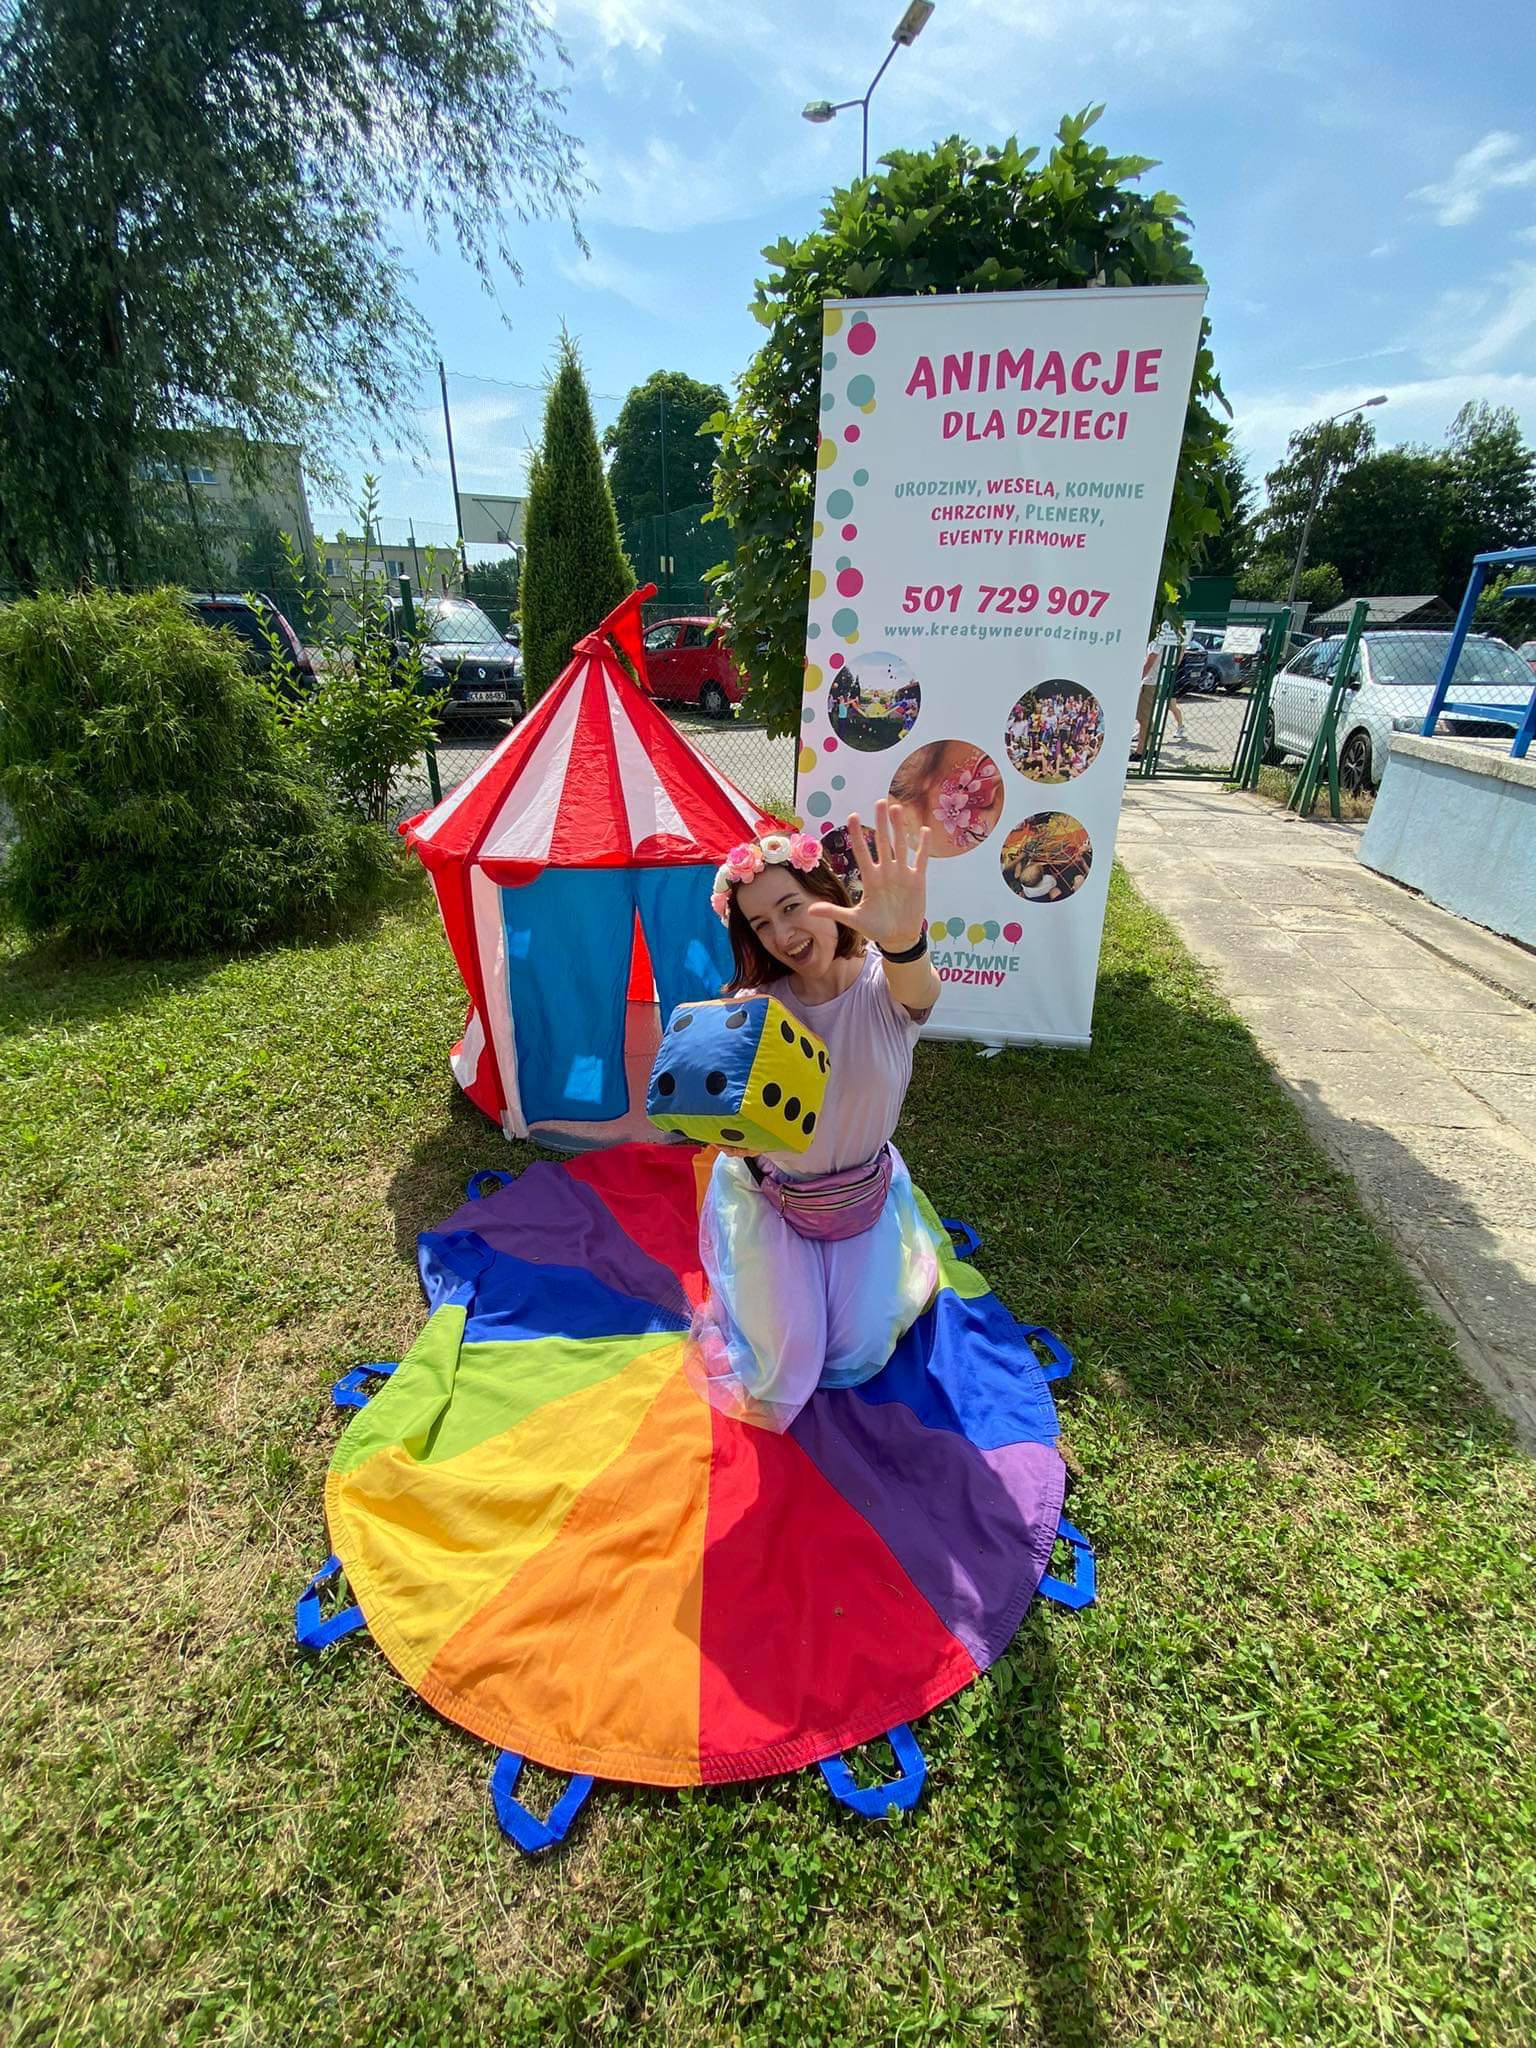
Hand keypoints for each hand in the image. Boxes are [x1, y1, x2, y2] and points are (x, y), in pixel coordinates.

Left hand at [806, 799, 929, 953]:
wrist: (898, 938)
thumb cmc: (875, 928)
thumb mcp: (854, 920)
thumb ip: (834, 912)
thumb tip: (809, 910)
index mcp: (870, 878)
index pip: (862, 852)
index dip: (857, 835)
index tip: (852, 816)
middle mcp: (885, 872)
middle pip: (883, 843)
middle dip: (881, 823)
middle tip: (880, 802)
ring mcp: (901, 874)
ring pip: (900, 846)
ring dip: (899, 828)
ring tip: (897, 809)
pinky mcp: (916, 880)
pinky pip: (920, 860)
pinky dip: (923, 847)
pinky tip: (924, 830)